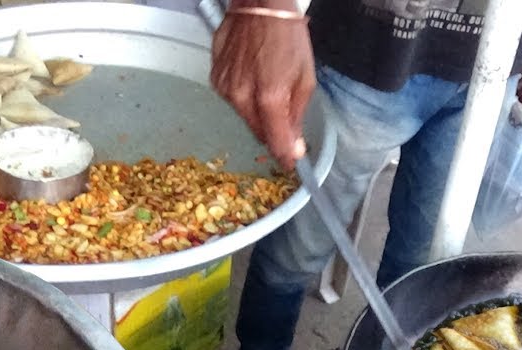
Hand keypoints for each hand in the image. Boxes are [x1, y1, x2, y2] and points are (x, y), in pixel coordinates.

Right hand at [210, 10, 315, 169]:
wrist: (260, 4)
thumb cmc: (287, 35)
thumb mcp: (305, 77)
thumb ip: (297, 115)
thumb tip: (294, 146)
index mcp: (269, 97)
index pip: (275, 142)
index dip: (285, 156)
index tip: (292, 163)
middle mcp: (242, 97)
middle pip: (258, 132)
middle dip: (272, 132)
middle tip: (285, 119)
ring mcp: (225, 88)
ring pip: (244, 116)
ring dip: (257, 111)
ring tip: (268, 84)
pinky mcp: (215, 79)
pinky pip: (232, 99)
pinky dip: (244, 95)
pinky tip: (253, 75)